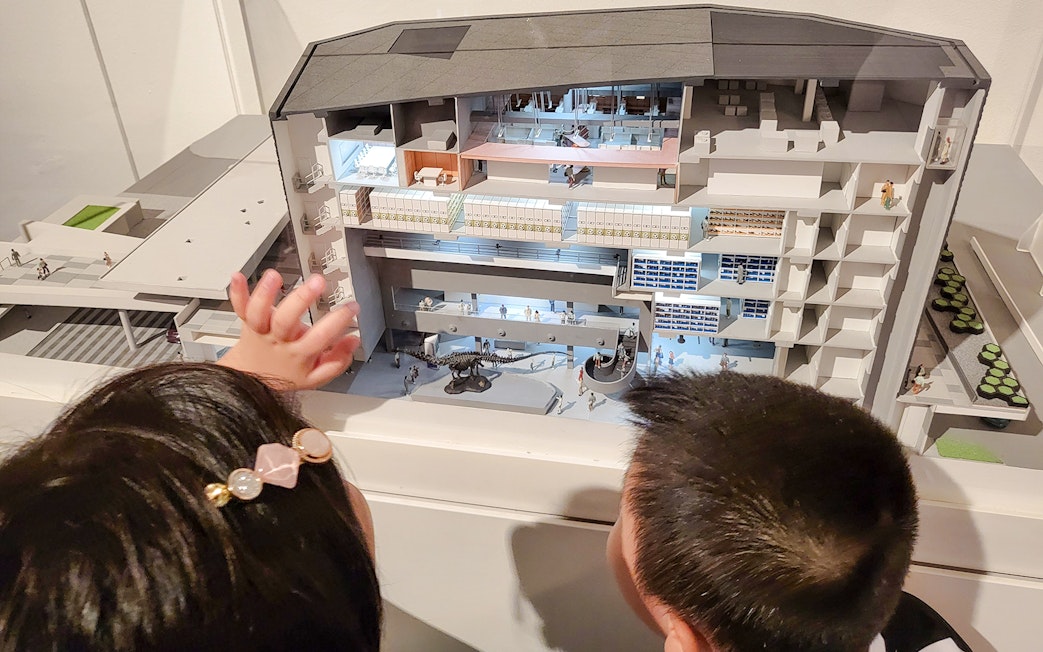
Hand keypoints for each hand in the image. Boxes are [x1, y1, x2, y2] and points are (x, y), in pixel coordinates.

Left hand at [217, 269, 359, 389]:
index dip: (339, 321)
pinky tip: (238, 276)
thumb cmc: (285, 373)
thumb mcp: (316, 376)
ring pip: (259, 313)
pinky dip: (237, 292)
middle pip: (287, 320)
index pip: (321, 337)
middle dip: (303, 299)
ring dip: (265, 293)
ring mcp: (261, 330)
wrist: (250, 380)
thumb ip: (337, 360)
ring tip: (275, 276)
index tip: (352, 307)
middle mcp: (278, 340)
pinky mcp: (246, 322)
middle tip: (318, 282)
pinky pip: (239, 307)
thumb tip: (353, 341)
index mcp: (298, 354)